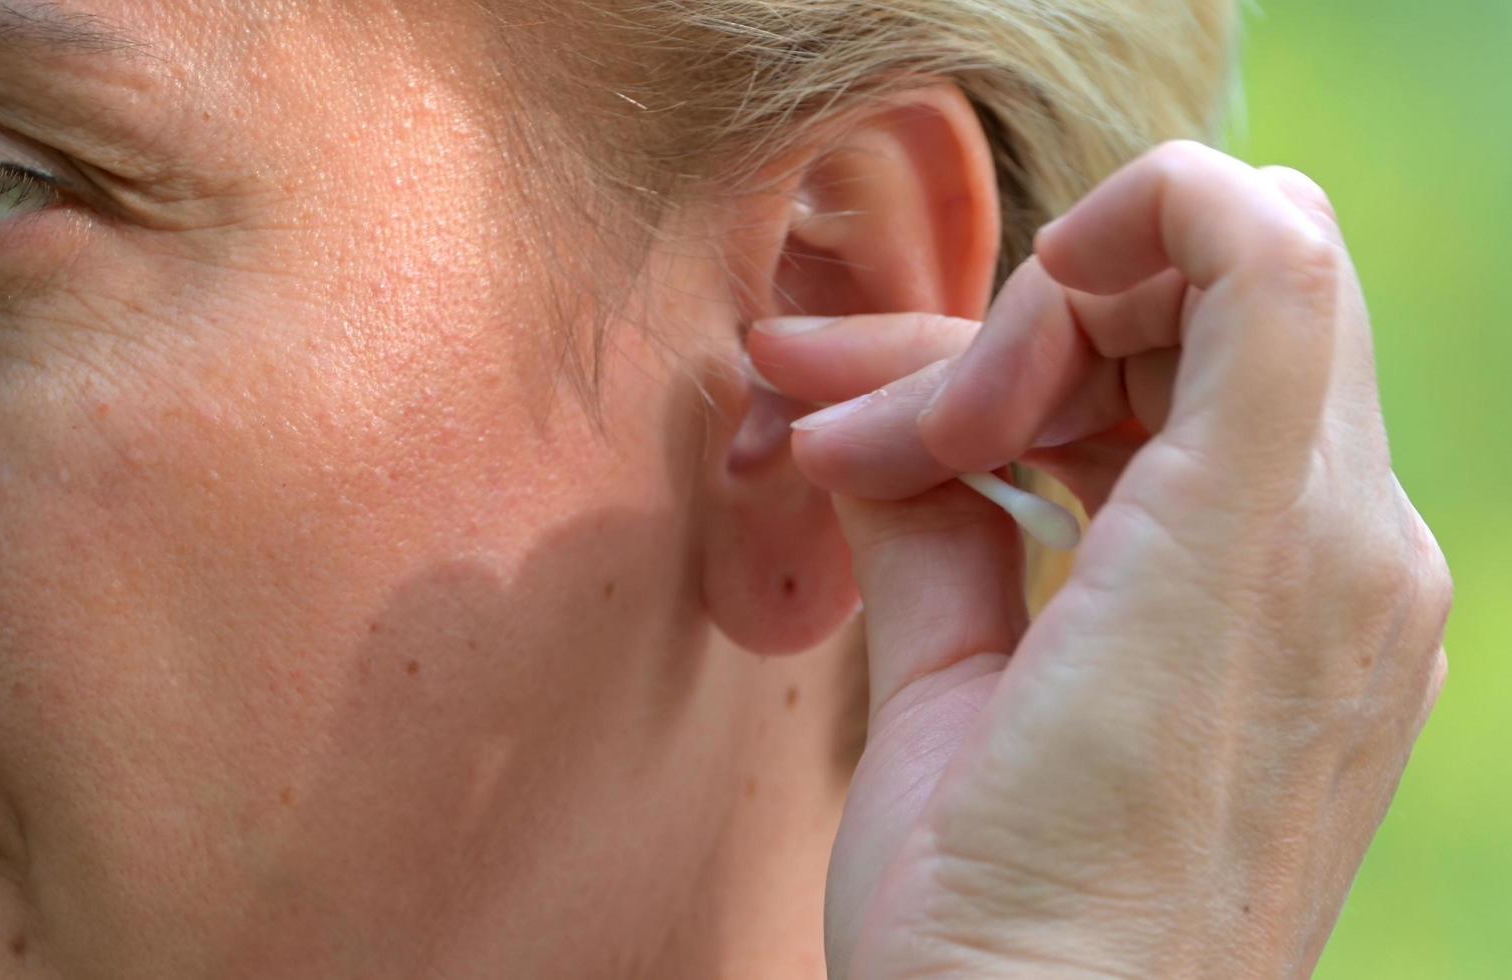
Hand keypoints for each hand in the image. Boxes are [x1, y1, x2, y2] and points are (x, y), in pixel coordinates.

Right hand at [746, 141, 1452, 978]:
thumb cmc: (992, 943)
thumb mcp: (937, 704)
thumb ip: (926, 507)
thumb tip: (870, 406)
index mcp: (1272, 543)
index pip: (1250, 233)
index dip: (1082, 250)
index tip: (955, 380)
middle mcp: (1350, 555)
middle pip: (1223, 290)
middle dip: (1036, 321)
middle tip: (887, 429)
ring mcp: (1350, 605)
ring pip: (1220, 366)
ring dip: (1048, 385)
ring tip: (886, 466)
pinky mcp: (1317, 650)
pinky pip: (1224, 466)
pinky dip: (1098, 451)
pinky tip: (968, 502)